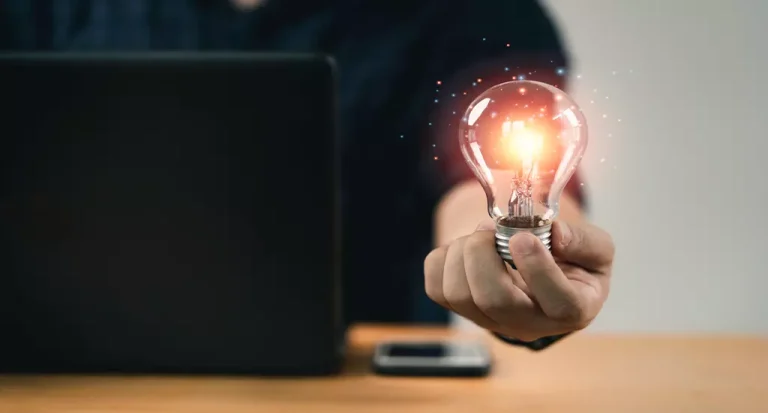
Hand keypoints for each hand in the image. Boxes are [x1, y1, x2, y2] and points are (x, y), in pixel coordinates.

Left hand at [424, 220, 613, 340]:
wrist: (542, 271)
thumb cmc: (571, 261)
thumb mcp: (596, 249)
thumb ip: (585, 241)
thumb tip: (555, 235)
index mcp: (572, 308)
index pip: (559, 303)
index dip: (538, 269)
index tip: (522, 238)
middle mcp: (529, 323)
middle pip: (494, 300)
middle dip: (483, 255)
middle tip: (490, 229)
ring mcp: (491, 321)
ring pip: (458, 294)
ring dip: (462, 252)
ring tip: (481, 236)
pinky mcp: (462, 311)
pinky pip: (436, 288)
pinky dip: (443, 258)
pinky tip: (465, 249)